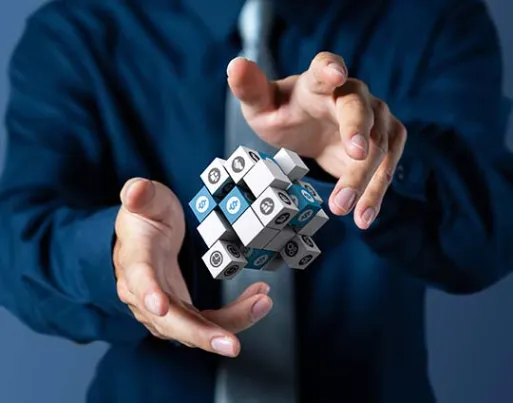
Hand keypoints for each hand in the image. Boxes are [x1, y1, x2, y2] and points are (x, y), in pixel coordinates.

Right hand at [113, 178, 272, 356]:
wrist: (146, 236)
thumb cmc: (146, 218)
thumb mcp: (145, 200)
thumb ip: (140, 195)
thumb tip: (135, 190)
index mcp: (135, 260)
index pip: (139, 277)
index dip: (148, 292)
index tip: (161, 306)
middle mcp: (145, 292)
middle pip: (169, 321)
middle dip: (201, 334)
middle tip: (231, 343)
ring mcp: (164, 306)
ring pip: (195, 328)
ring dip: (230, 324)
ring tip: (262, 302)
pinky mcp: (183, 310)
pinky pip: (209, 321)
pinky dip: (235, 315)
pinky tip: (258, 299)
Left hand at [227, 52, 406, 229]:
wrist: (308, 131)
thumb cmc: (284, 115)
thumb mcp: (261, 107)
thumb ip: (250, 90)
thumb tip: (235, 66)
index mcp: (318, 81)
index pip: (326, 66)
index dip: (331, 69)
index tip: (335, 74)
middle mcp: (351, 94)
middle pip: (360, 110)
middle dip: (358, 131)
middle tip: (355, 155)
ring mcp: (373, 118)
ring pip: (380, 144)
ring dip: (366, 178)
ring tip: (347, 209)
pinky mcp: (384, 142)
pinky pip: (386, 168)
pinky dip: (376, 193)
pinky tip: (363, 217)